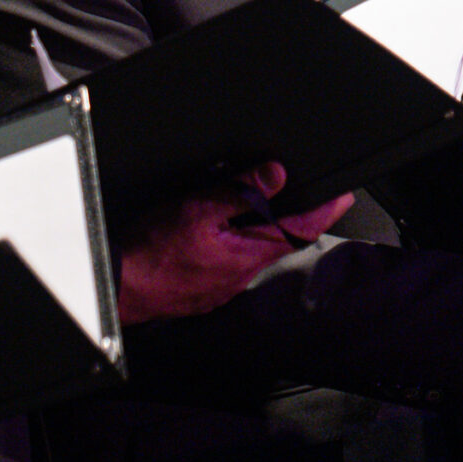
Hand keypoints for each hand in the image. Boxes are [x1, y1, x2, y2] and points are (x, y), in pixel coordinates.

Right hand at [115, 161, 352, 323]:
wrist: (120, 285)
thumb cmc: (151, 252)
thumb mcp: (197, 209)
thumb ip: (239, 192)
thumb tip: (275, 175)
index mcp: (248, 252)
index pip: (301, 228)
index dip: (325, 209)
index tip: (343, 194)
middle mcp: (242, 271)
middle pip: (281, 238)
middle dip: (294, 214)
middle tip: (306, 190)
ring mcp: (225, 282)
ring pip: (256, 249)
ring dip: (264, 227)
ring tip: (262, 202)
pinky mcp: (207, 286)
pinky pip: (233, 259)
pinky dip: (239, 240)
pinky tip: (223, 229)